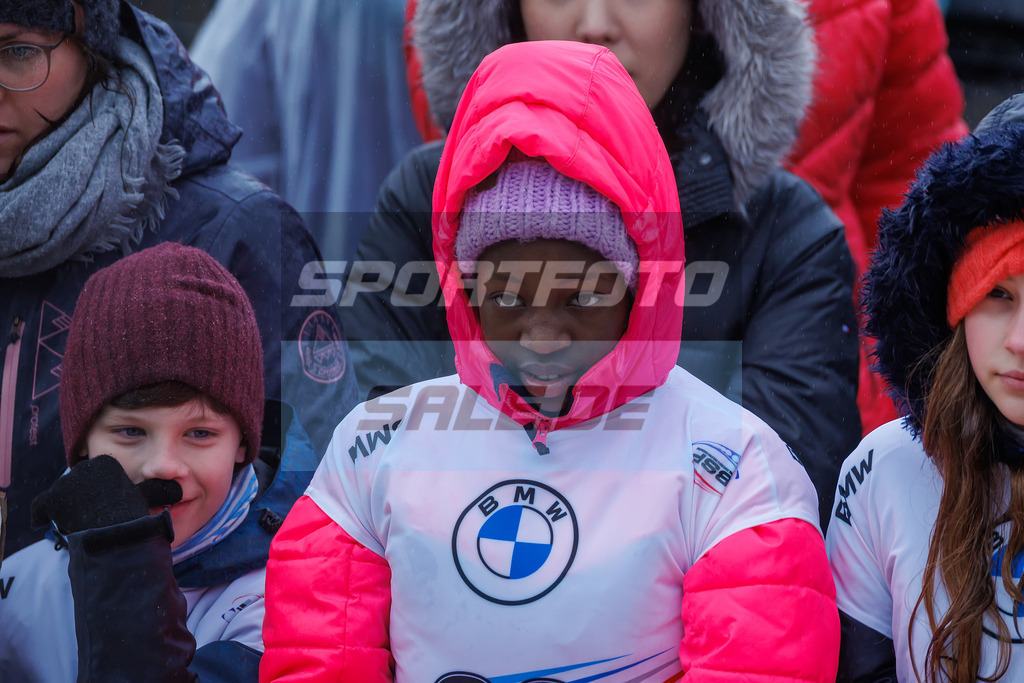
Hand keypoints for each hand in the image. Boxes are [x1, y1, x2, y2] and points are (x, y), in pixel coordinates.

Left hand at [30, 455, 181, 532]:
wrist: (114, 531)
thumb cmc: (132, 515)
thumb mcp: (147, 498)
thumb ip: (157, 490)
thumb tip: (179, 490)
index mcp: (106, 463)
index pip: (95, 475)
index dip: (97, 491)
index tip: (101, 505)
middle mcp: (84, 468)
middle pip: (78, 484)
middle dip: (80, 498)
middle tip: (89, 515)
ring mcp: (66, 483)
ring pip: (63, 495)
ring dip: (66, 507)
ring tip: (76, 521)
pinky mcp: (52, 498)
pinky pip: (41, 506)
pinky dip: (40, 514)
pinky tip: (41, 520)